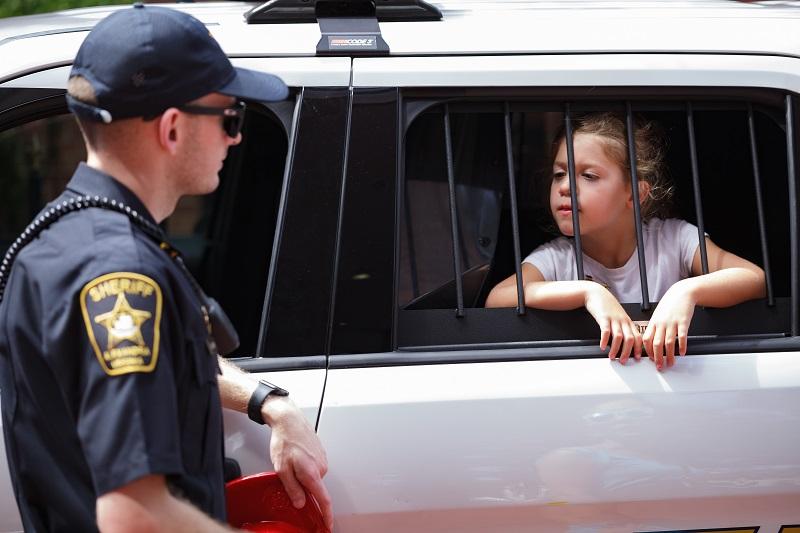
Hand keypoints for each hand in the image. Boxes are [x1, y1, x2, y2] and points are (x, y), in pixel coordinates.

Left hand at [262, 397, 332, 531]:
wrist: (289, 419)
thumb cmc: (285, 440)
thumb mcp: (282, 469)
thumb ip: (293, 489)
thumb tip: (301, 503)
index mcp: (312, 473)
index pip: (324, 500)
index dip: (327, 515)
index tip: (328, 525)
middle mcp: (321, 467)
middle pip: (315, 488)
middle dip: (303, 488)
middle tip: (288, 477)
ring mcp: (322, 459)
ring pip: (313, 477)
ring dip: (302, 476)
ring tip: (289, 462)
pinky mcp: (320, 453)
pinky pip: (313, 467)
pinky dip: (304, 467)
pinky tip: (295, 456)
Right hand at [584, 284, 641, 362]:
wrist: (597, 294)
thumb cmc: (608, 306)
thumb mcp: (619, 316)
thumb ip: (624, 327)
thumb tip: (627, 342)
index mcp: (628, 322)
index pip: (638, 337)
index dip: (638, 349)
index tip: (636, 358)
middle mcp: (622, 321)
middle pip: (630, 339)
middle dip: (627, 352)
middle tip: (623, 361)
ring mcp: (613, 319)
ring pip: (619, 336)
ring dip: (616, 349)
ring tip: (612, 356)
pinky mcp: (603, 317)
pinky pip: (605, 330)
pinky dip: (604, 340)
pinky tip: (602, 346)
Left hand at [643, 279, 696, 370]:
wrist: (682, 293)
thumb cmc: (669, 305)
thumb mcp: (657, 316)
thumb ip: (654, 328)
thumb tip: (650, 342)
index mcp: (653, 323)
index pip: (646, 340)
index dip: (648, 351)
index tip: (651, 359)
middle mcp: (661, 324)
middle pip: (656, 344)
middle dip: (657, 358)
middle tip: (660, 366)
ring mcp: (672, 323)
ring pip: (668, 343)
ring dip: (669, 355)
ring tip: (671, 363)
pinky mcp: (683, 322)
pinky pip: (682, 336)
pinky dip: (682, 346)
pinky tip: (682, 353)